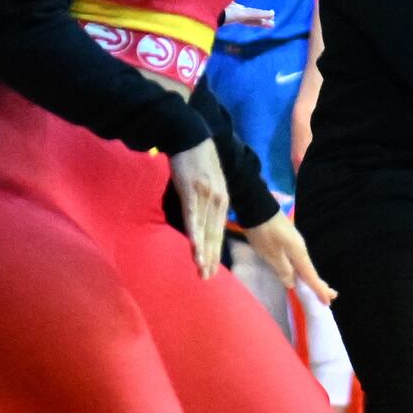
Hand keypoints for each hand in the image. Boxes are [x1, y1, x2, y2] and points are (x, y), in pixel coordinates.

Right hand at [172, 137, 230, 275]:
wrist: (190, 135)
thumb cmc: (196, 159)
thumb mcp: (206, 183)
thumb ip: (206, 202)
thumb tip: (201, 221)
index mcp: (222, 200)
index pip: (219, 231)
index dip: (215, 252)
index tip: (212, 269)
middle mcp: (218, 200)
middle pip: (214, 234)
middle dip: (210, 257)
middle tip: (206, 277)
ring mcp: (206, 195)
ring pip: (204, 229)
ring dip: (203, 251)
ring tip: (201, 268)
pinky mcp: (192, 189)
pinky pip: (192, 216)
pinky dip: (194, 233)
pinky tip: (194, 247)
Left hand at [237, 214, 334, 303]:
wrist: (257, 207)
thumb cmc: (264, 233)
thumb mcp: (271, 254)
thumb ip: (283, 270)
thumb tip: (292, 283)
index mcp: (298, 254)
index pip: (311, 276)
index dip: (318, 290)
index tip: (328, 302)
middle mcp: (300, 249)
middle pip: (311, 270)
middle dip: (319, 284)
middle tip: (331, 296)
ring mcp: (295, 242)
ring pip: (304, 265)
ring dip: (310, 277)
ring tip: (317, 287)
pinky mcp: (288, 239)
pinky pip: (298, 259)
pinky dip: (302, 269)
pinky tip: (300, 272)